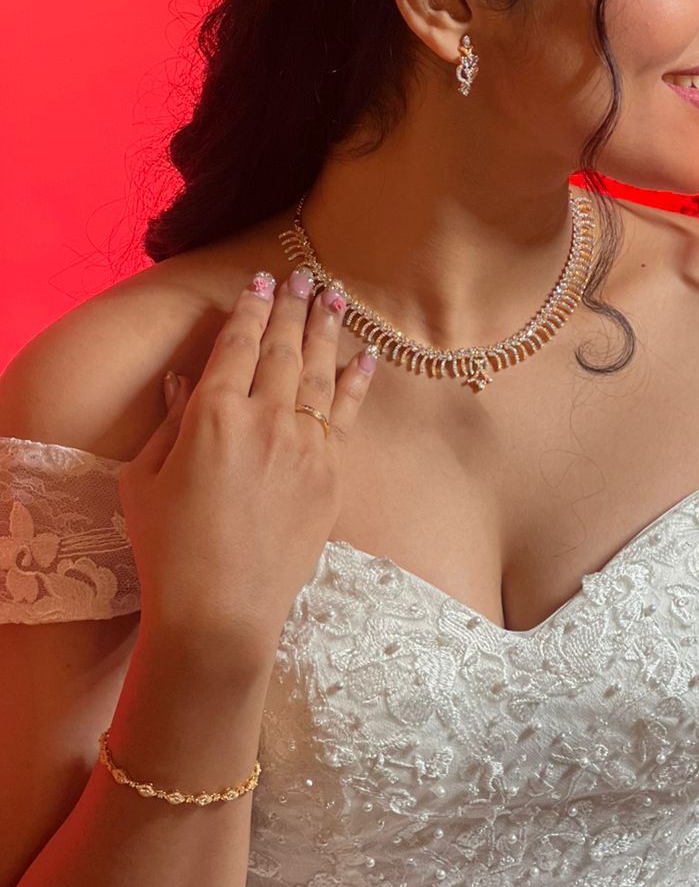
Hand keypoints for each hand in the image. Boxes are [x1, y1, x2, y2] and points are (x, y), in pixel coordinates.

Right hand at [116, 268, 375, 658]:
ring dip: (327, 330)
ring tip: (335, 298)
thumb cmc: (169, 548)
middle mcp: (265, 419)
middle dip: (292, 308)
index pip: (236, 345)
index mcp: (213, 415)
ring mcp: (305, 446)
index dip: (251, 310)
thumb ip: (169, 423)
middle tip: (303, 276)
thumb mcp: (145, 480)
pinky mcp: (331, 474)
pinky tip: (365, 356)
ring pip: (318, 372)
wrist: (221, 609)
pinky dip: (357, 381)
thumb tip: (185, 383)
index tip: (261, 282)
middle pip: (283, 349)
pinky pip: (347, 414)